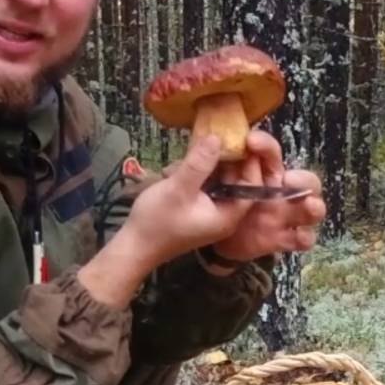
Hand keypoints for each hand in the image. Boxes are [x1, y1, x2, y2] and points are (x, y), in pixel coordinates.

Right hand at [114, 133, 256, 266]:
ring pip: (217, 180)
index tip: (241, 138)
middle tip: (210, 138)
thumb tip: (218, 137)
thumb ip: (199, 163)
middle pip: (234, 180)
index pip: (251, 184)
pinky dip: (194, 175)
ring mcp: (210, 212)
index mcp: (228, 215)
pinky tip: (176, 169)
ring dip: (203, 166)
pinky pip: (204, 186)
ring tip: (188, 154)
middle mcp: (224, 215)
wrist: (134, 247)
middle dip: (222, 159)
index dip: (249, 161)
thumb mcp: (179, 188)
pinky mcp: (197, 209)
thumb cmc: (157, 221)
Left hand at [209, 130, 323, 264]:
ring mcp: (283, 215)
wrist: (209, 237)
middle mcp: (278, 192)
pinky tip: (300, 237)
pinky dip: (305, 237)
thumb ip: (204, 164)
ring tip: (309, 205)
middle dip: (303, 180)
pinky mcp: (282, 237)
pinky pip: (303, 238)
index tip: (250, 141)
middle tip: (290, 180)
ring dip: (313, 206)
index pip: (270, 153)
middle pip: (304, 180)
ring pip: (310, 207)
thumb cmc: (209, 203)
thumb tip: (210, 140)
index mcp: (260, 172)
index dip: (265, 145)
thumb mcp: (200, 183)